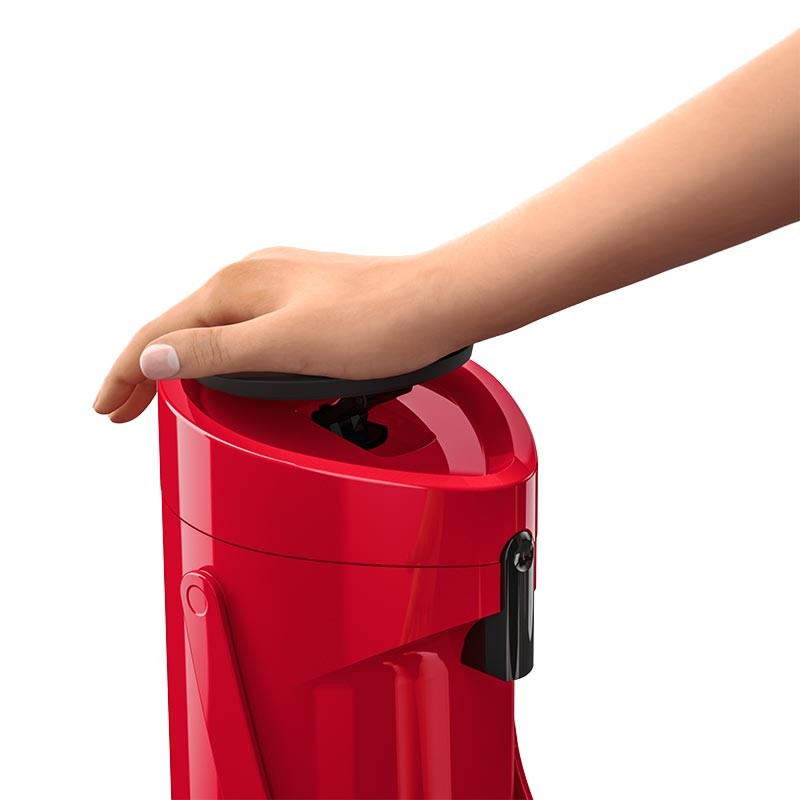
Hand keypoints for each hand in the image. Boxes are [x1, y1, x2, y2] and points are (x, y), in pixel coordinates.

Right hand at [93, 247, 461, 422]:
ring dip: (184, 363)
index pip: (161, 334)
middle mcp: (255, 277)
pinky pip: (247, 329)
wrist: (437, 302)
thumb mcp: (284, 346)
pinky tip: (228, 370)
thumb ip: (217, 355)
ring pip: (215, 328)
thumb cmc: (374, 323)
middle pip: (182, 329)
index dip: (126, 373)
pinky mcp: (308, 299)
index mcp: (238, 285)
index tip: (106, 406)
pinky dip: (222, 355)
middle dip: (148, 370)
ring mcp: (283, 286)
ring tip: (165, 394)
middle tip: (123, 409)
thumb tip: (153, 359)